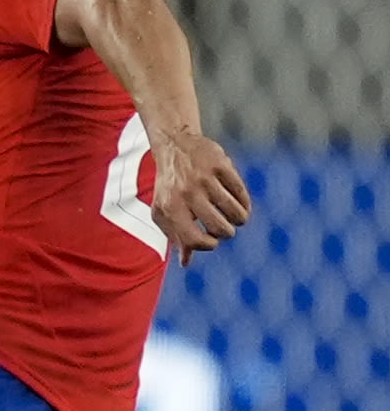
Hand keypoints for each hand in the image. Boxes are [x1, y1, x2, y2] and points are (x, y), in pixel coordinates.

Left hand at [150, 131, 250, 265]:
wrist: (175, 146)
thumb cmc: (170, 186)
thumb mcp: (165, 210)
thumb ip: (176, 236)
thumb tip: (186, 264)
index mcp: (170, 208)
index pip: (193, 240)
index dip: (207, 245)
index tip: (212, 241)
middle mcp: (186, 193)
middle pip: (220, 228)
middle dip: (227, 232)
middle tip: (224, 227)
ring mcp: (204, 178)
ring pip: (235, 212)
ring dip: (239, 219)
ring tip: (236, 217)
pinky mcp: (221, 165)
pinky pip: (241, 193)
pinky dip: (245, 203)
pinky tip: (240, 204)